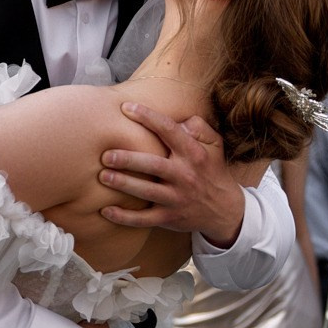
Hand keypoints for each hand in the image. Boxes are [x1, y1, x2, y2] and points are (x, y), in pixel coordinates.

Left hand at [99, 107, 247, 248]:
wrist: (225, 210)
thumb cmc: (211, 170)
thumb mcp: (213, 144)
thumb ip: (196, 126)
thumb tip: (175, 119)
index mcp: (193, 154)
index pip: (169, 131)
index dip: (148, 117)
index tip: (126, 108)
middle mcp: (185, 176)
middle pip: (154, 165)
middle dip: (128, 159)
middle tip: (106, 155)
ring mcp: (177, 199)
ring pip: (147, 192)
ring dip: (123, 184)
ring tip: (103, 176)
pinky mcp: (169, 218)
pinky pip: (144, 219)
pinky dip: (124, 218)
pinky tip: (106, 211)